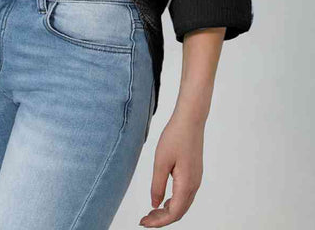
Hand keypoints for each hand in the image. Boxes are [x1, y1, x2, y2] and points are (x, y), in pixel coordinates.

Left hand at [139, 111, 203, 225]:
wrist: (190, 120)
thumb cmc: (175, 137)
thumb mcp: (161, 161)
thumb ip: (157, 185)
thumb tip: (155, 205)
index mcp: (186, 184)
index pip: (173, 213)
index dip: (158, 222)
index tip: (143, 222)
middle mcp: (194, 185)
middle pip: (179, 212)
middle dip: (162, 219)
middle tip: (145, 220)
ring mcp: (196, 179)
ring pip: (183, 205)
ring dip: (167, 212)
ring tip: (151, 212)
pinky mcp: (194, 173)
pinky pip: (185, 195)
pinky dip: (173, 202)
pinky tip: (163, 200)